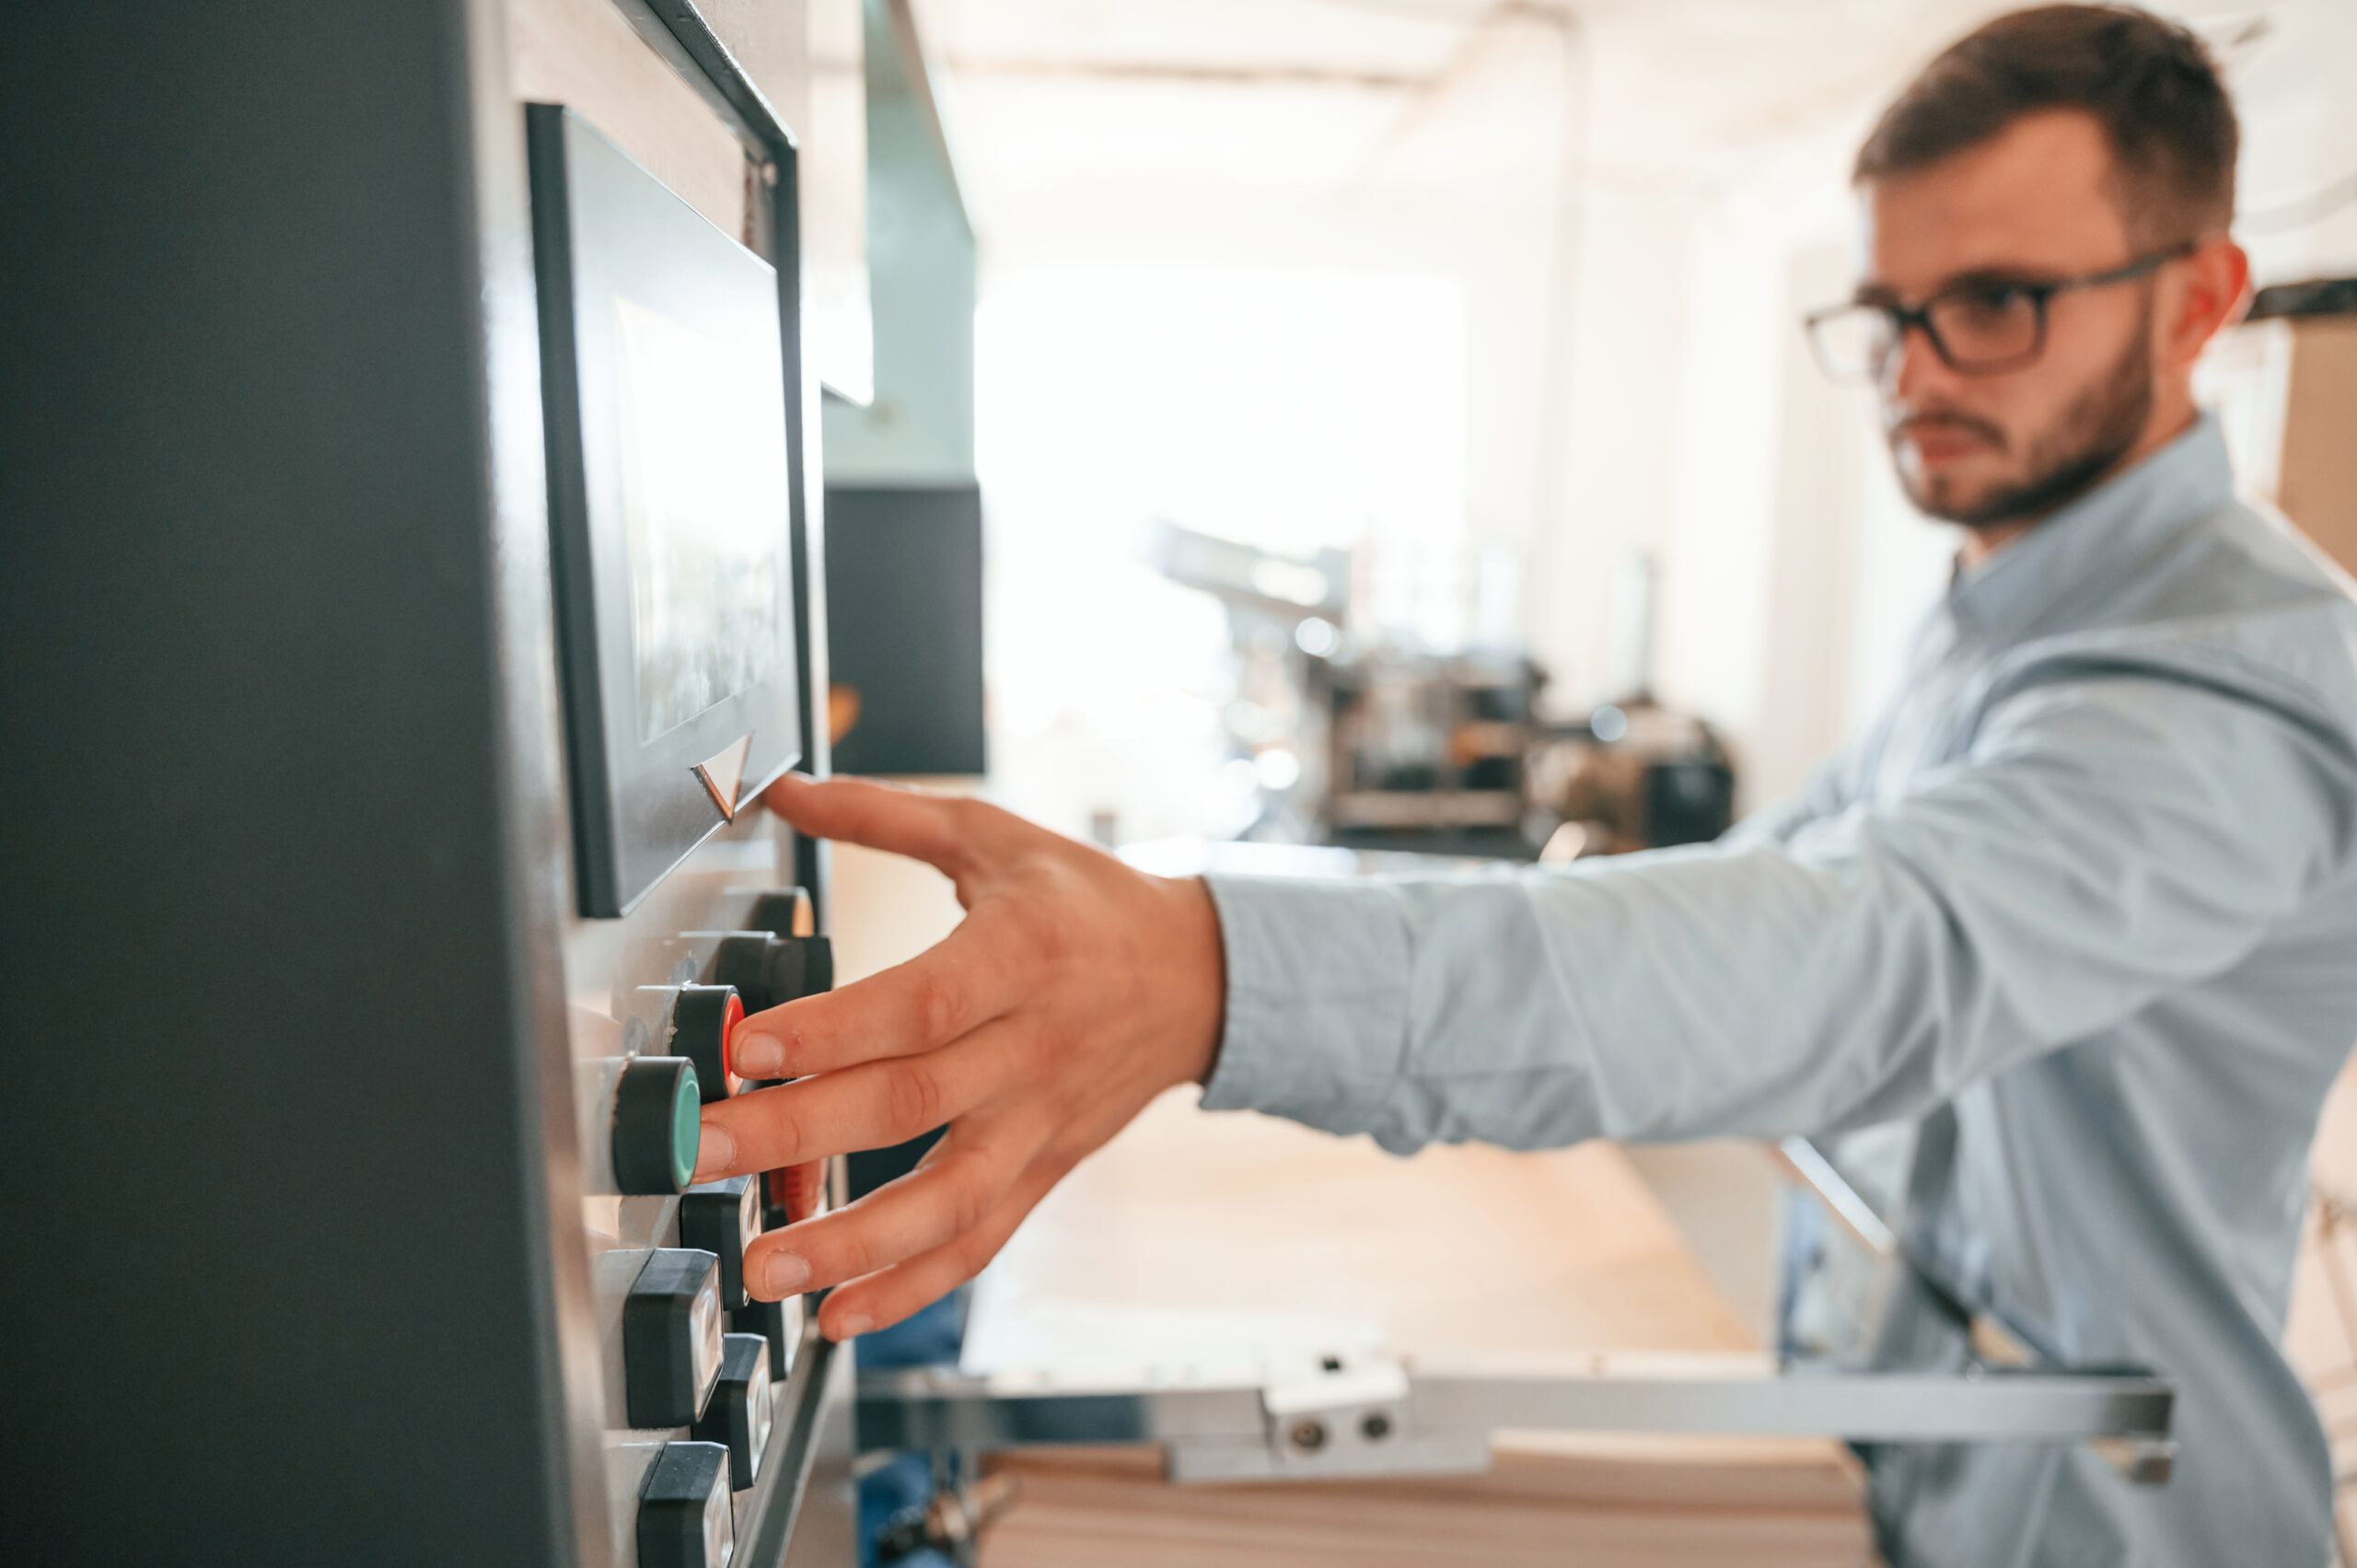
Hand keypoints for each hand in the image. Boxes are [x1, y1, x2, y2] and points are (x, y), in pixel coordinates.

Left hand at [692, 773, 1227, 1339]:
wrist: (1199, 977)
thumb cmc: (1084, 902)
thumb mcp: (995, 838)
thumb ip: (883, 814)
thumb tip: (777, 785)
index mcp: (1022, 954)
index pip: (922, 1003)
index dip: (833, 1030)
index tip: (745, 1050)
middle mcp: (1034, 1048)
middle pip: (910, 1104)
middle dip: (797, 1135)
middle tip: (703, 1152)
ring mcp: (1041, 1121)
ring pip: (949, 1198)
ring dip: (853, 1242)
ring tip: (767, 1264)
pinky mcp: (1045, 1169)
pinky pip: (981, 1240)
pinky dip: (911, 1286)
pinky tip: (839, 1315)